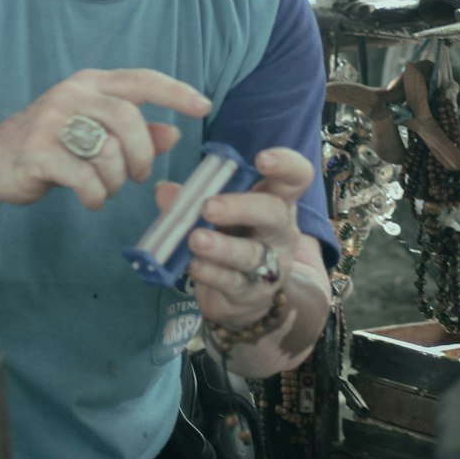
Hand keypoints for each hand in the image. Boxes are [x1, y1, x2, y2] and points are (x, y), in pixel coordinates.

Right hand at [0, 68, 210, 209]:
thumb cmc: (48, 147)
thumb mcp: (91, 133)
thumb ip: (133, 133)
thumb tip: (173, 133)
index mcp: (89, 84)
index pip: (141, 80)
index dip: (176, 92)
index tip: (204, 106)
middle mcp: (71, 95)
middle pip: (128, 119)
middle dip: (143, 155)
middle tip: (140, 176)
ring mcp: (51, 121)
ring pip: (109, 152)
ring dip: (116, 181)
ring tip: (105, 189)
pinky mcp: (37, 152)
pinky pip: (85, 179)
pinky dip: (95, 196)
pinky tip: (89, 200)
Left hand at [153, 147, 313, 329]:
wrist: (246, 299)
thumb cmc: (234, 239)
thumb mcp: (219, 214)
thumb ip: (192, 199)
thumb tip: (164, 191)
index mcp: (276, 199)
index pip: (295, 177)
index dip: (285, 164)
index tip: (261, 159)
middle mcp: (280, 230)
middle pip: (273, 213)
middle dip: (241, 207)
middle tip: (209, 207)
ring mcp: (271, 265)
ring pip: (251, 253)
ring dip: (221, 246)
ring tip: (195, 239)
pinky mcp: (252, 294)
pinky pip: (231, 282)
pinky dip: (209, 272)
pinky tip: (192, 264)